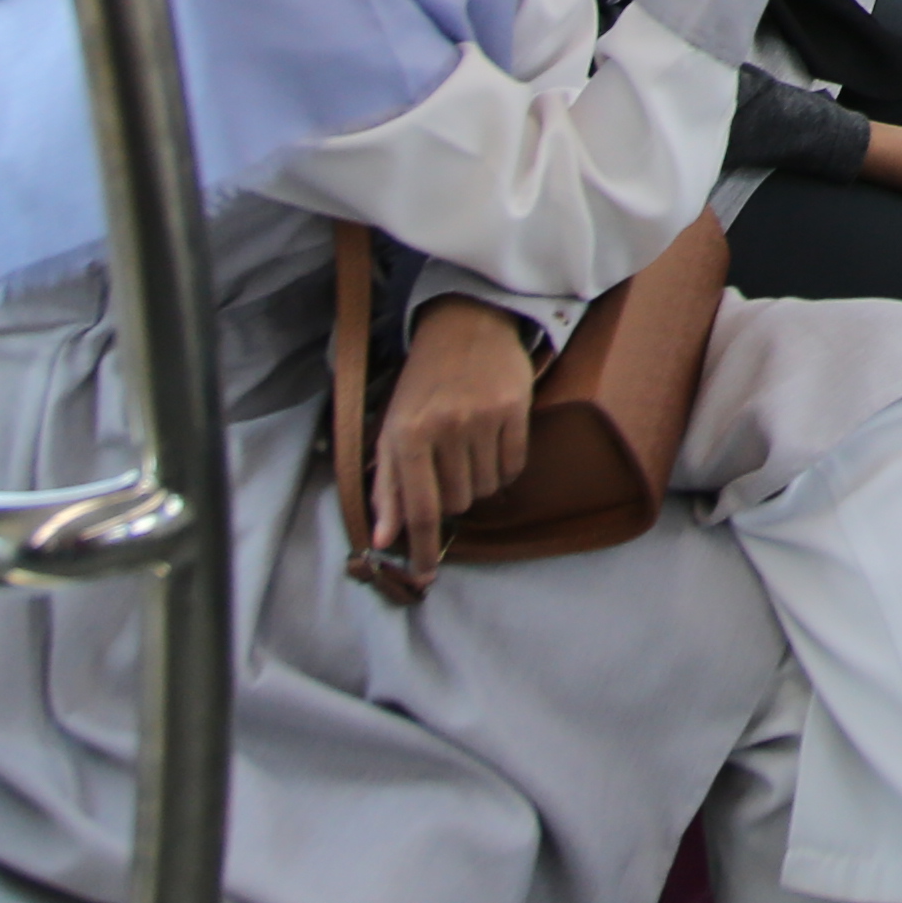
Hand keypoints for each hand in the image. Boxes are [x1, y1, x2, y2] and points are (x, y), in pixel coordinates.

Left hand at [363, 295, 537, 592]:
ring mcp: (484, 419)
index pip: (419, 507)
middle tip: (446, 469)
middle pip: (457, 503)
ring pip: (486, 488)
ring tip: (468, 453)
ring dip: (477, 483)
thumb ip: (386, 485)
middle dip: (451, 498)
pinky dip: (502, 470)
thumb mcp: (392, 429)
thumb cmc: (422, 383)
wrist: (465, 326)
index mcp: (407, 435)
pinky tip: (491, 447)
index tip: (425, 576)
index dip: (422, 548)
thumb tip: (384, 537)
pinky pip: (513, 467)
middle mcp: (446, 429)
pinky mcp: (516, 409)